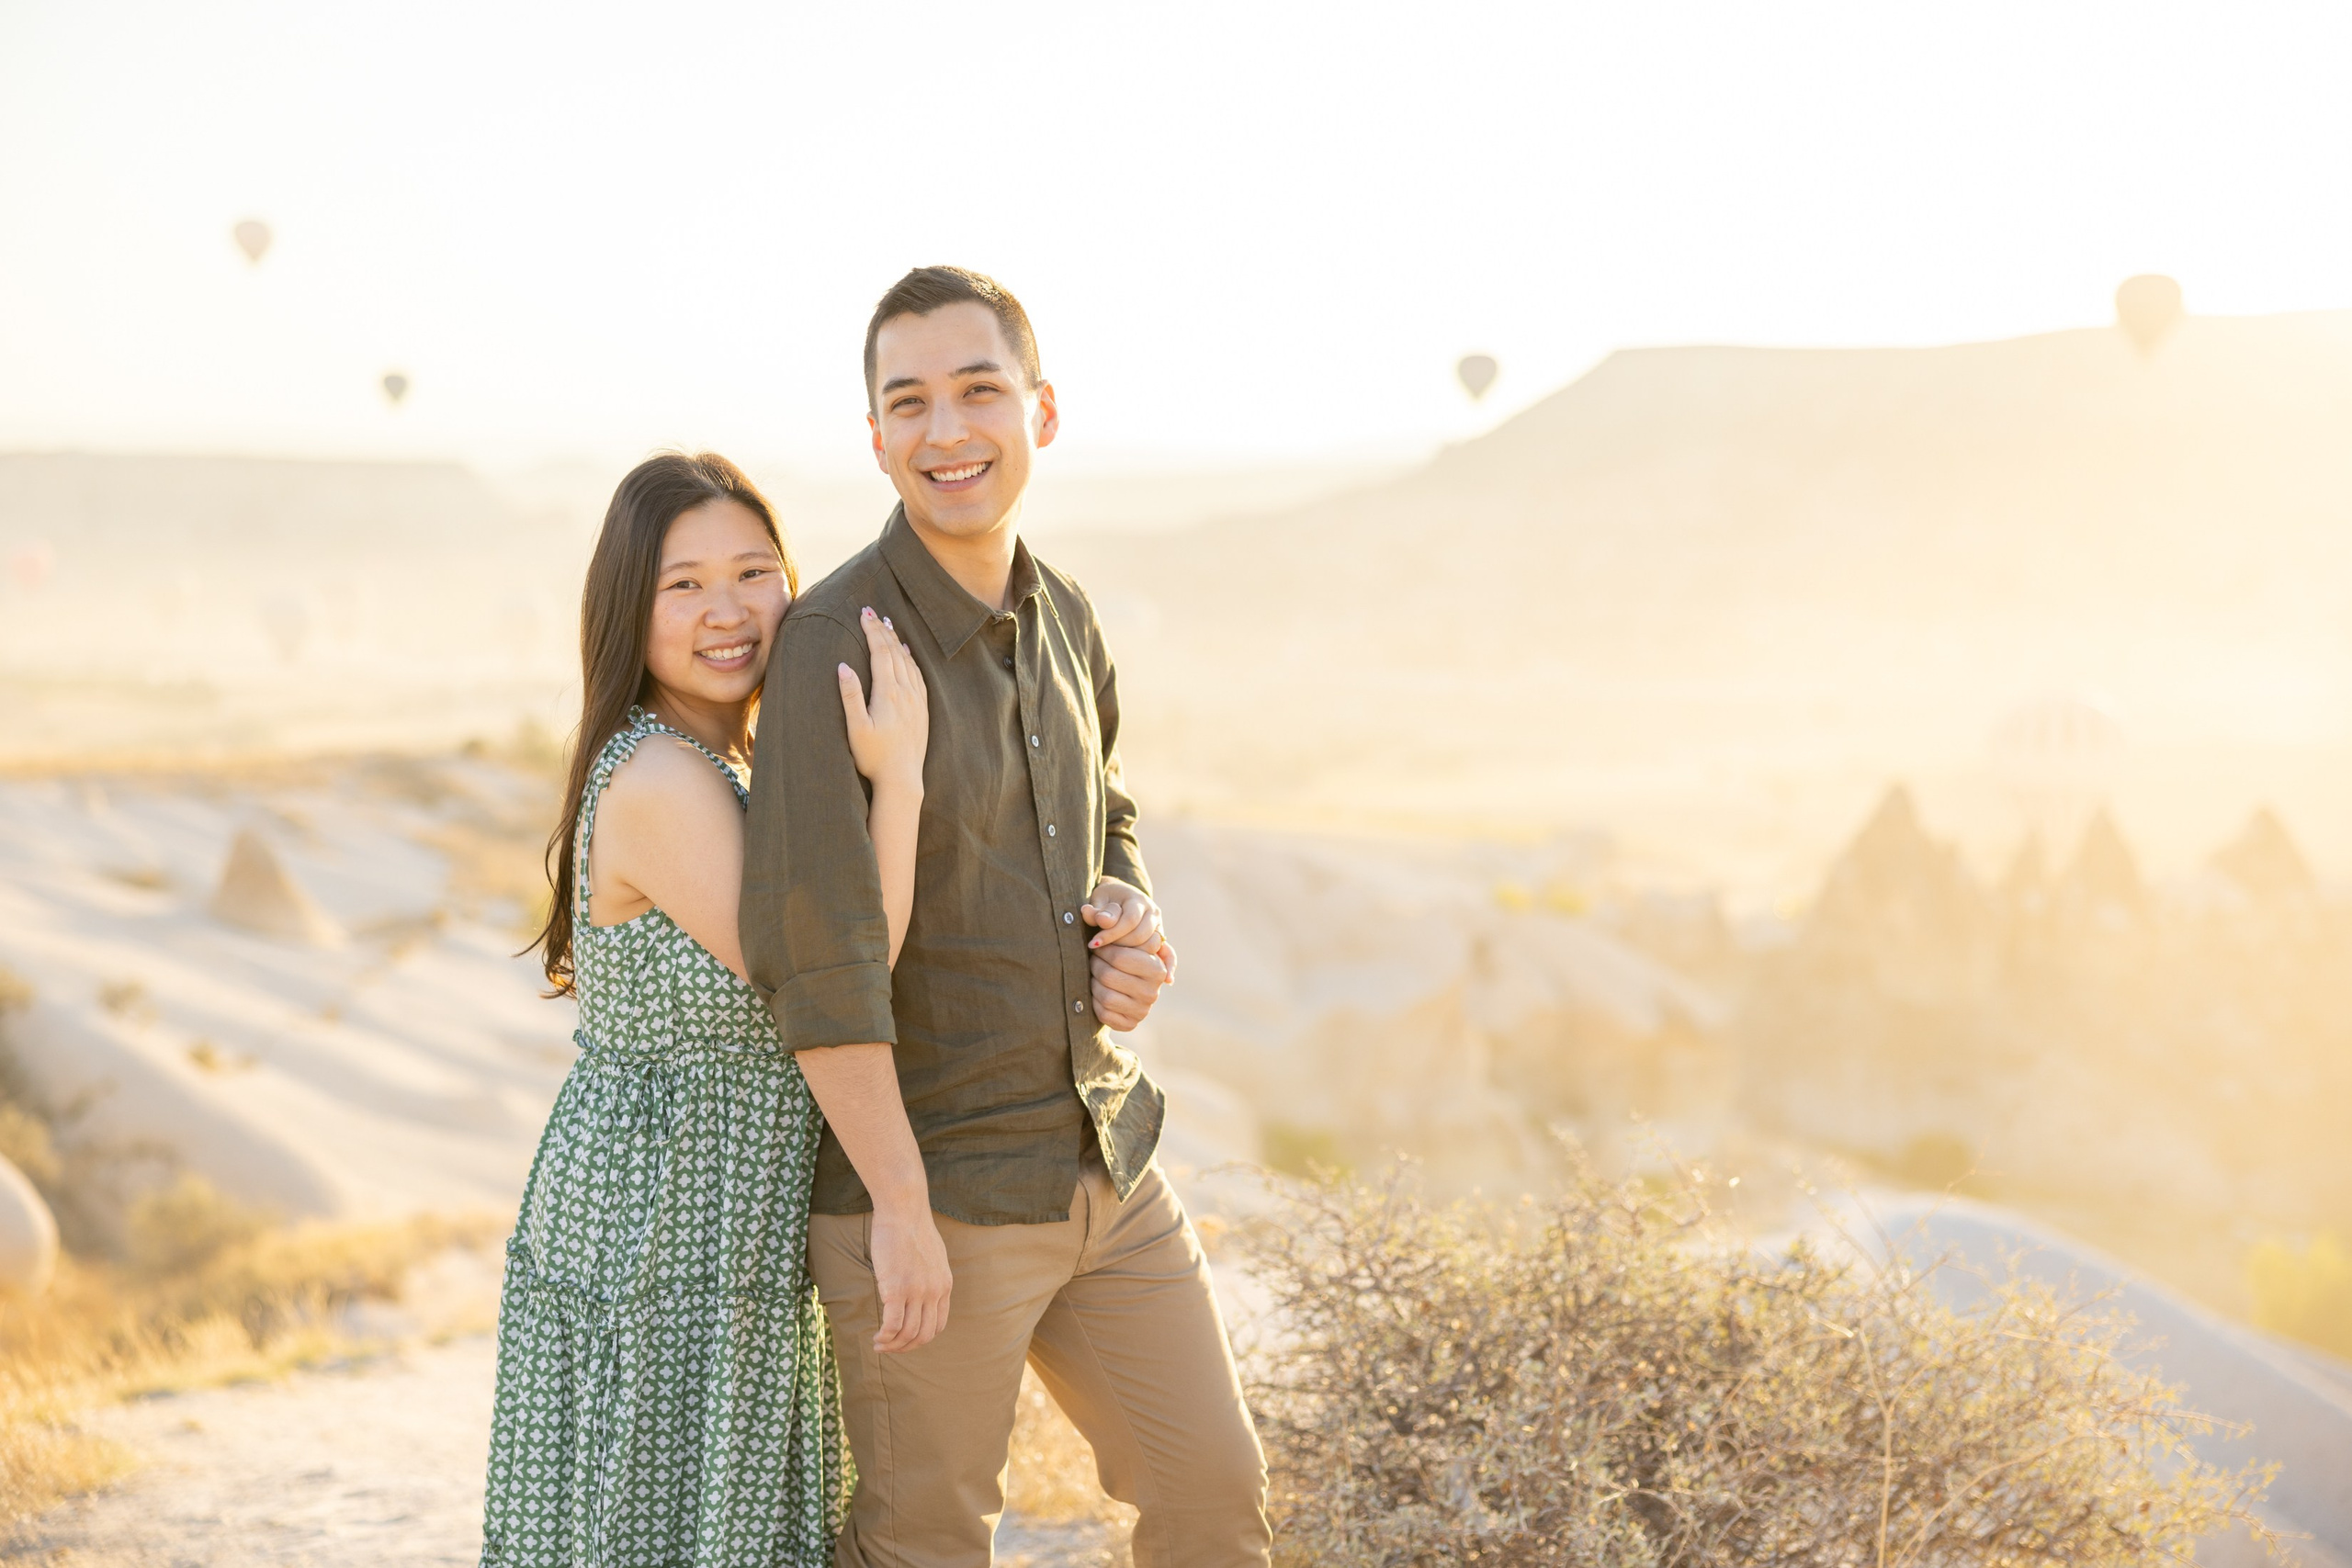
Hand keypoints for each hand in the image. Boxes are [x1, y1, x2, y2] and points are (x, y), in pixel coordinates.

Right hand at [838, 607, 928, 792]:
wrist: (902, 779)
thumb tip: (843, 666)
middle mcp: (906, 693)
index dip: (872, 631)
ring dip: (897, 641)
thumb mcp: (856, 728)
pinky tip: (907, 654)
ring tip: (888, 625)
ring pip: (908, 662)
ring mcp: (917, 701)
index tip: (864, 613)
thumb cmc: (874, 757)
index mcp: (888, 693)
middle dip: (882, 630)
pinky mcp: (922, 710)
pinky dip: (911, 659)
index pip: (880, 652)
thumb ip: (850, 696)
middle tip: (872, 612)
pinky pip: (918, 676)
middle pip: (894, 652)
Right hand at [868, 1202, 952, 1353]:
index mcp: (944, 1285)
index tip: (906, 1339)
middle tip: (890, 1348)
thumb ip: (929, 1276)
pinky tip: (876, 1337)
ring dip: (892, 1345)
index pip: (939, 1325)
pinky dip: (884, 1337)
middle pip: (924, 1335)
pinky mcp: (896, 1288)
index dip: (921, 1338)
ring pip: (907, 1333)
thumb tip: (918, 1287)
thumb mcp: (932, 1255)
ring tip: (879, 1345)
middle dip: (906, 1347)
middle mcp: (934, 1292)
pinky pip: (892, 1325)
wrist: (903, 1210)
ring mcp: (916, 1291)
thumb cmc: (912, 1227)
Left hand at [1082, 877, 1162, 950]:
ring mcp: (1158, 926)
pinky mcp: (1159, 938)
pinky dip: (1136, 957)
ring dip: (1128, 953)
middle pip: (1140, 935)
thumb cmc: (1105, 900)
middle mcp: (1153, 912)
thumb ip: (1097, 912)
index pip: (1129, 920)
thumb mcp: (1098, 901)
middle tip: (1100, 949)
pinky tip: (1119, 957)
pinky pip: (1152, 952)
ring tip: (1109, 952)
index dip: (1110, 934)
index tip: (1093, 943)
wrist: (1120, 897)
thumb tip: (1102, 920)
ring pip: (1149, 946)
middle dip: (1118, 945)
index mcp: (1139, 899)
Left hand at [1091, 937, 1177, 1030]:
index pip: (1118, 957)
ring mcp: (1142, 1011)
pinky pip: (1103, 1013)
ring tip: (1095, 975)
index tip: (1098, 947)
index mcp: (1157, 970)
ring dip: (1093, 983)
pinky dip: (1095, 1002)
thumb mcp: (1135, 946)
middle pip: (1108, 976)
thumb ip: (1128, 937)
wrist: (1130, 988)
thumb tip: (1106, 926)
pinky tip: (1098, 993)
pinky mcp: (1130, 1024)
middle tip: (1094, 960)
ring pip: (1104, 995)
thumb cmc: (1129, 959)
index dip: (1102, 951)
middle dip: (1095, 965)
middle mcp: (1152, 992)